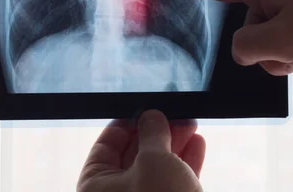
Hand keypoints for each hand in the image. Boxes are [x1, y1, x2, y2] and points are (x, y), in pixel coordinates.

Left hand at [77, 110, 205, 191]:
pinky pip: (172, 184)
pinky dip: (185, 164)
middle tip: (175, 114)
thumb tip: (151, 116)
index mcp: (95, 187)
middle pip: (133, 155)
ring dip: (175, 145)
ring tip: (192, 124)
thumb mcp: (154, 161)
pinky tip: (198, 144)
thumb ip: (152, 133)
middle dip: (157, 133)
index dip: (126, 123)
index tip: (146, 108)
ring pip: (156, 170)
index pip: (105, 146)